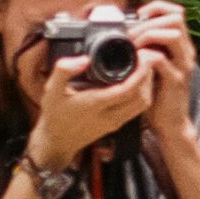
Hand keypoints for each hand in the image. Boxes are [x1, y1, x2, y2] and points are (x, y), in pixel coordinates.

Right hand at [27, 52, 154, 168]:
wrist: (56, 142)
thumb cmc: (54, 115)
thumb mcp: (51, 90)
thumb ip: (63, 71)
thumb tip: (84, 59)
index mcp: (95, 105)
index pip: (128, 89)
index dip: (140, 72)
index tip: (143, 56)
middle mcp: (109, 116)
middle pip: (141, 97)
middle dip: (148, 76)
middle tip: (147, 58)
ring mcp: (115, 122)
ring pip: (143, 104)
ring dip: (148, 85)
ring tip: (144, 67)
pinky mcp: (117, 124)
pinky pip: (138, 109)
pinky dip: (143, 93)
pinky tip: (138, 81)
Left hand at [131, 0, 196, 143]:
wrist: (171, 123)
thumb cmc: (158, 94)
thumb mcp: (155, 65)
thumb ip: (149, 48)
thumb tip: (128, 30)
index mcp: (181, 45)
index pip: (177, 12)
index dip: (157, 7)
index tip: (139, 15)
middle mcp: (186, 52)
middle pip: (176, 18)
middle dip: (149, 22)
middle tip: (130, 33)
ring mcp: (183, 65)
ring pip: (172, 34)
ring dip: (147, 35)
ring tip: (132, 45)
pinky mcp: (175, 80)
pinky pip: (160, 59)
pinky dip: (144, 55)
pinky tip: (134, 61)